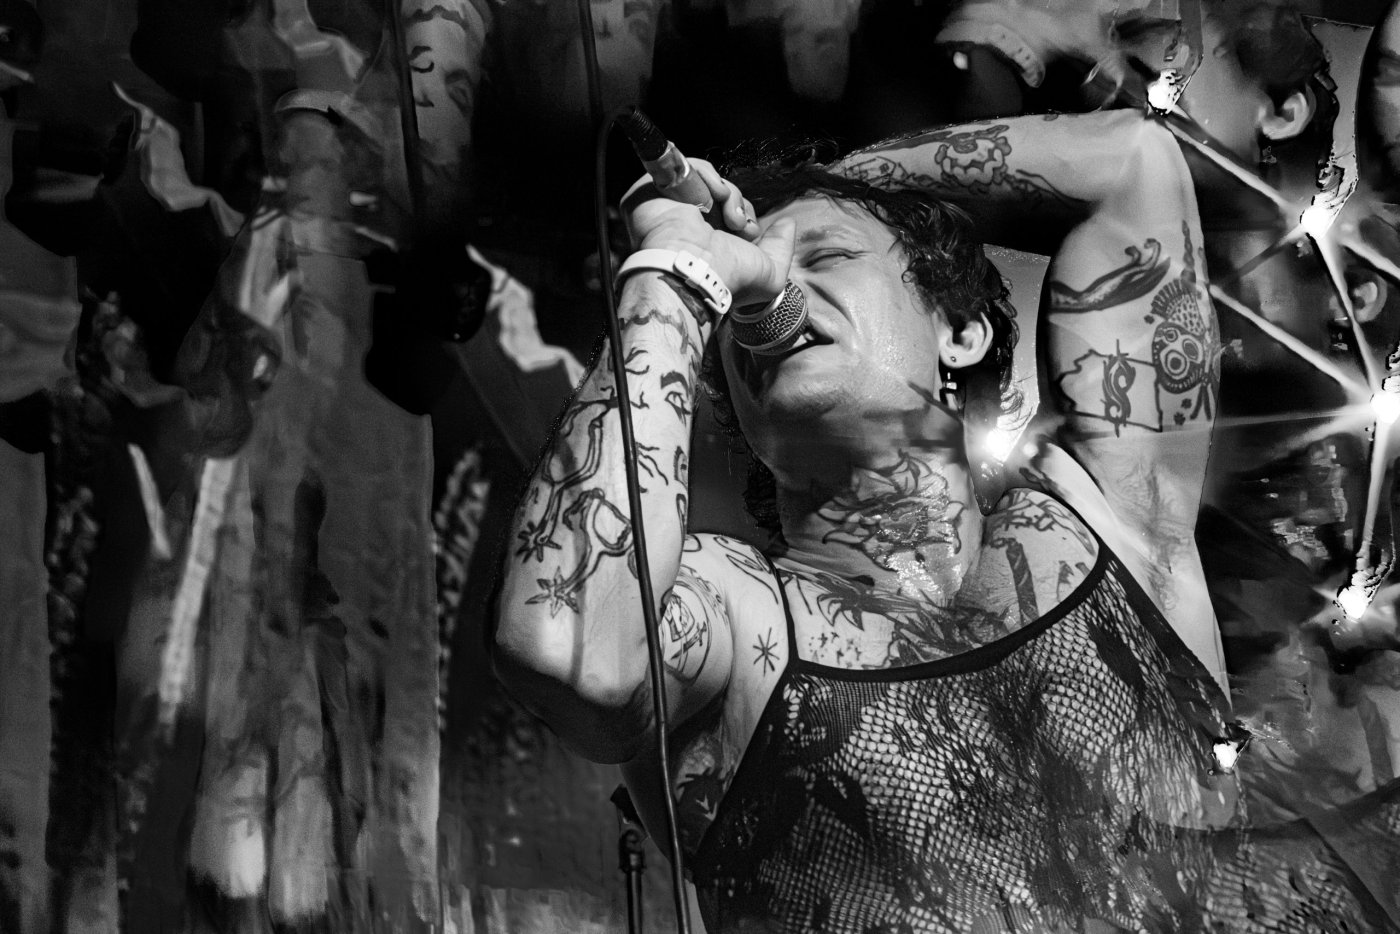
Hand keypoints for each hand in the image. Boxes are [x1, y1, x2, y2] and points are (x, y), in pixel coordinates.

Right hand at [621, 158, 794, 307]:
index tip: (749, 233)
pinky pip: (685, 166)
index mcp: (708, 241)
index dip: (745, 214)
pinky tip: (713, 198)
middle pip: (720, 192)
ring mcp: (669, 206)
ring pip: (705, 178)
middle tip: (739, 226)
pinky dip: (705, 175)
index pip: (730, 210)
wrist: (697, 274)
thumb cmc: (729, 280)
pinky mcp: (651, 191)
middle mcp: (688, 223)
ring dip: (726, 191)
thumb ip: (783, 248)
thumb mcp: (770, 274)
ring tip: (727, 215)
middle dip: (738, 204)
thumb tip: (788, 224)